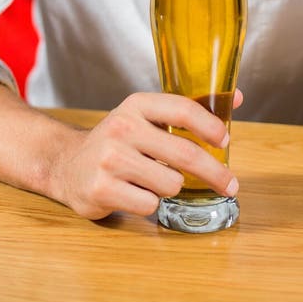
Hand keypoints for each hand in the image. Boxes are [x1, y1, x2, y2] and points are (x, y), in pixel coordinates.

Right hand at [48, 92, 240, 219]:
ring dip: (170, 187)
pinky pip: (149, 204)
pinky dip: (150, 203)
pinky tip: (134, 193)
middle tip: (230, 185)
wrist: (67, 163)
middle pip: (185, 154)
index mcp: (137, 104)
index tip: (225, 141)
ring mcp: (110, 159)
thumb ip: (188, 109)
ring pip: (170, 183)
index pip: (182, 109)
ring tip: (152, 180)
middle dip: (214, 173)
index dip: (210, 126)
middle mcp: (122, 127)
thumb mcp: (146, 117)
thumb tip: (235, 97)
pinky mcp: (102, 189)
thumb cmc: (119, 141)